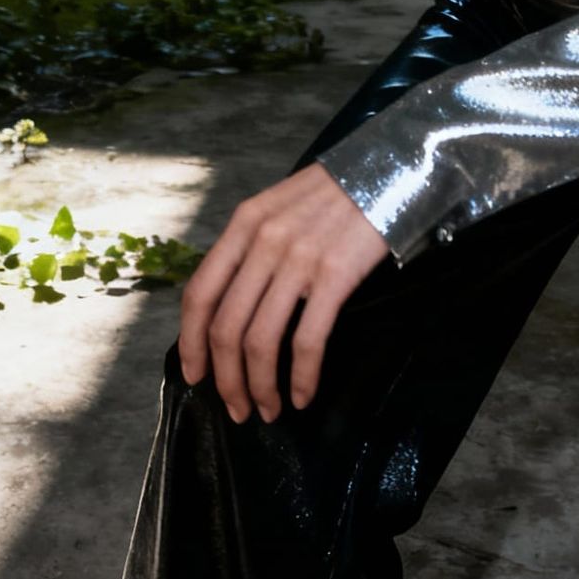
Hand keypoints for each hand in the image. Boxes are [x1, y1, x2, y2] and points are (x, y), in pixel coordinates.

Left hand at [178, 160, 391, 423]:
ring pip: (261, 341)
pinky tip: (303, 395)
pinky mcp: (334, 275)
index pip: (200, 293)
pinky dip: (301, 377)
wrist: (387, 168)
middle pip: (226, 327)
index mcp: (243, 223)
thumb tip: (230, 307)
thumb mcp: (279, 207)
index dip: (191, 343)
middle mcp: (263, 241)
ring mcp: (298, 258)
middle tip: (238, 409)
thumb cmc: (333, 193)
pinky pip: (307, 340)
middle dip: (227, 380)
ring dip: (260, 387)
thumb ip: (252, 246)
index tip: (196, 376)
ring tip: (268, 410)